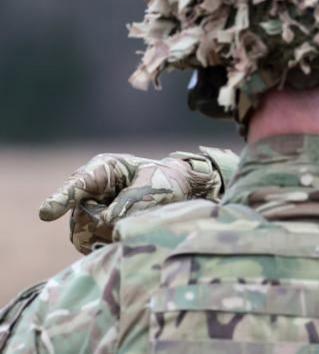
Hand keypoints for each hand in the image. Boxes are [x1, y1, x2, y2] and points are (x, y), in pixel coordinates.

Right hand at [38, 149, 235, 253]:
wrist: (173, 192)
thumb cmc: (163, 181)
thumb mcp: (153, 186)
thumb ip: (131, 202)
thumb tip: (109, 224)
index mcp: (102, 170)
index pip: (77, 185)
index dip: (61, 199)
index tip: (46, 213)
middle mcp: (88, 191)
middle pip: (80, 219)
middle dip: (103, 224)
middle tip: (133, 216)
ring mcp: (86, 212)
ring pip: (82, 235)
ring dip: (107, 237)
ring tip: (133, 223)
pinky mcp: (90, 231)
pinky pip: (89, 246)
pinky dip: (108, 245)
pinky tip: (126, 235)